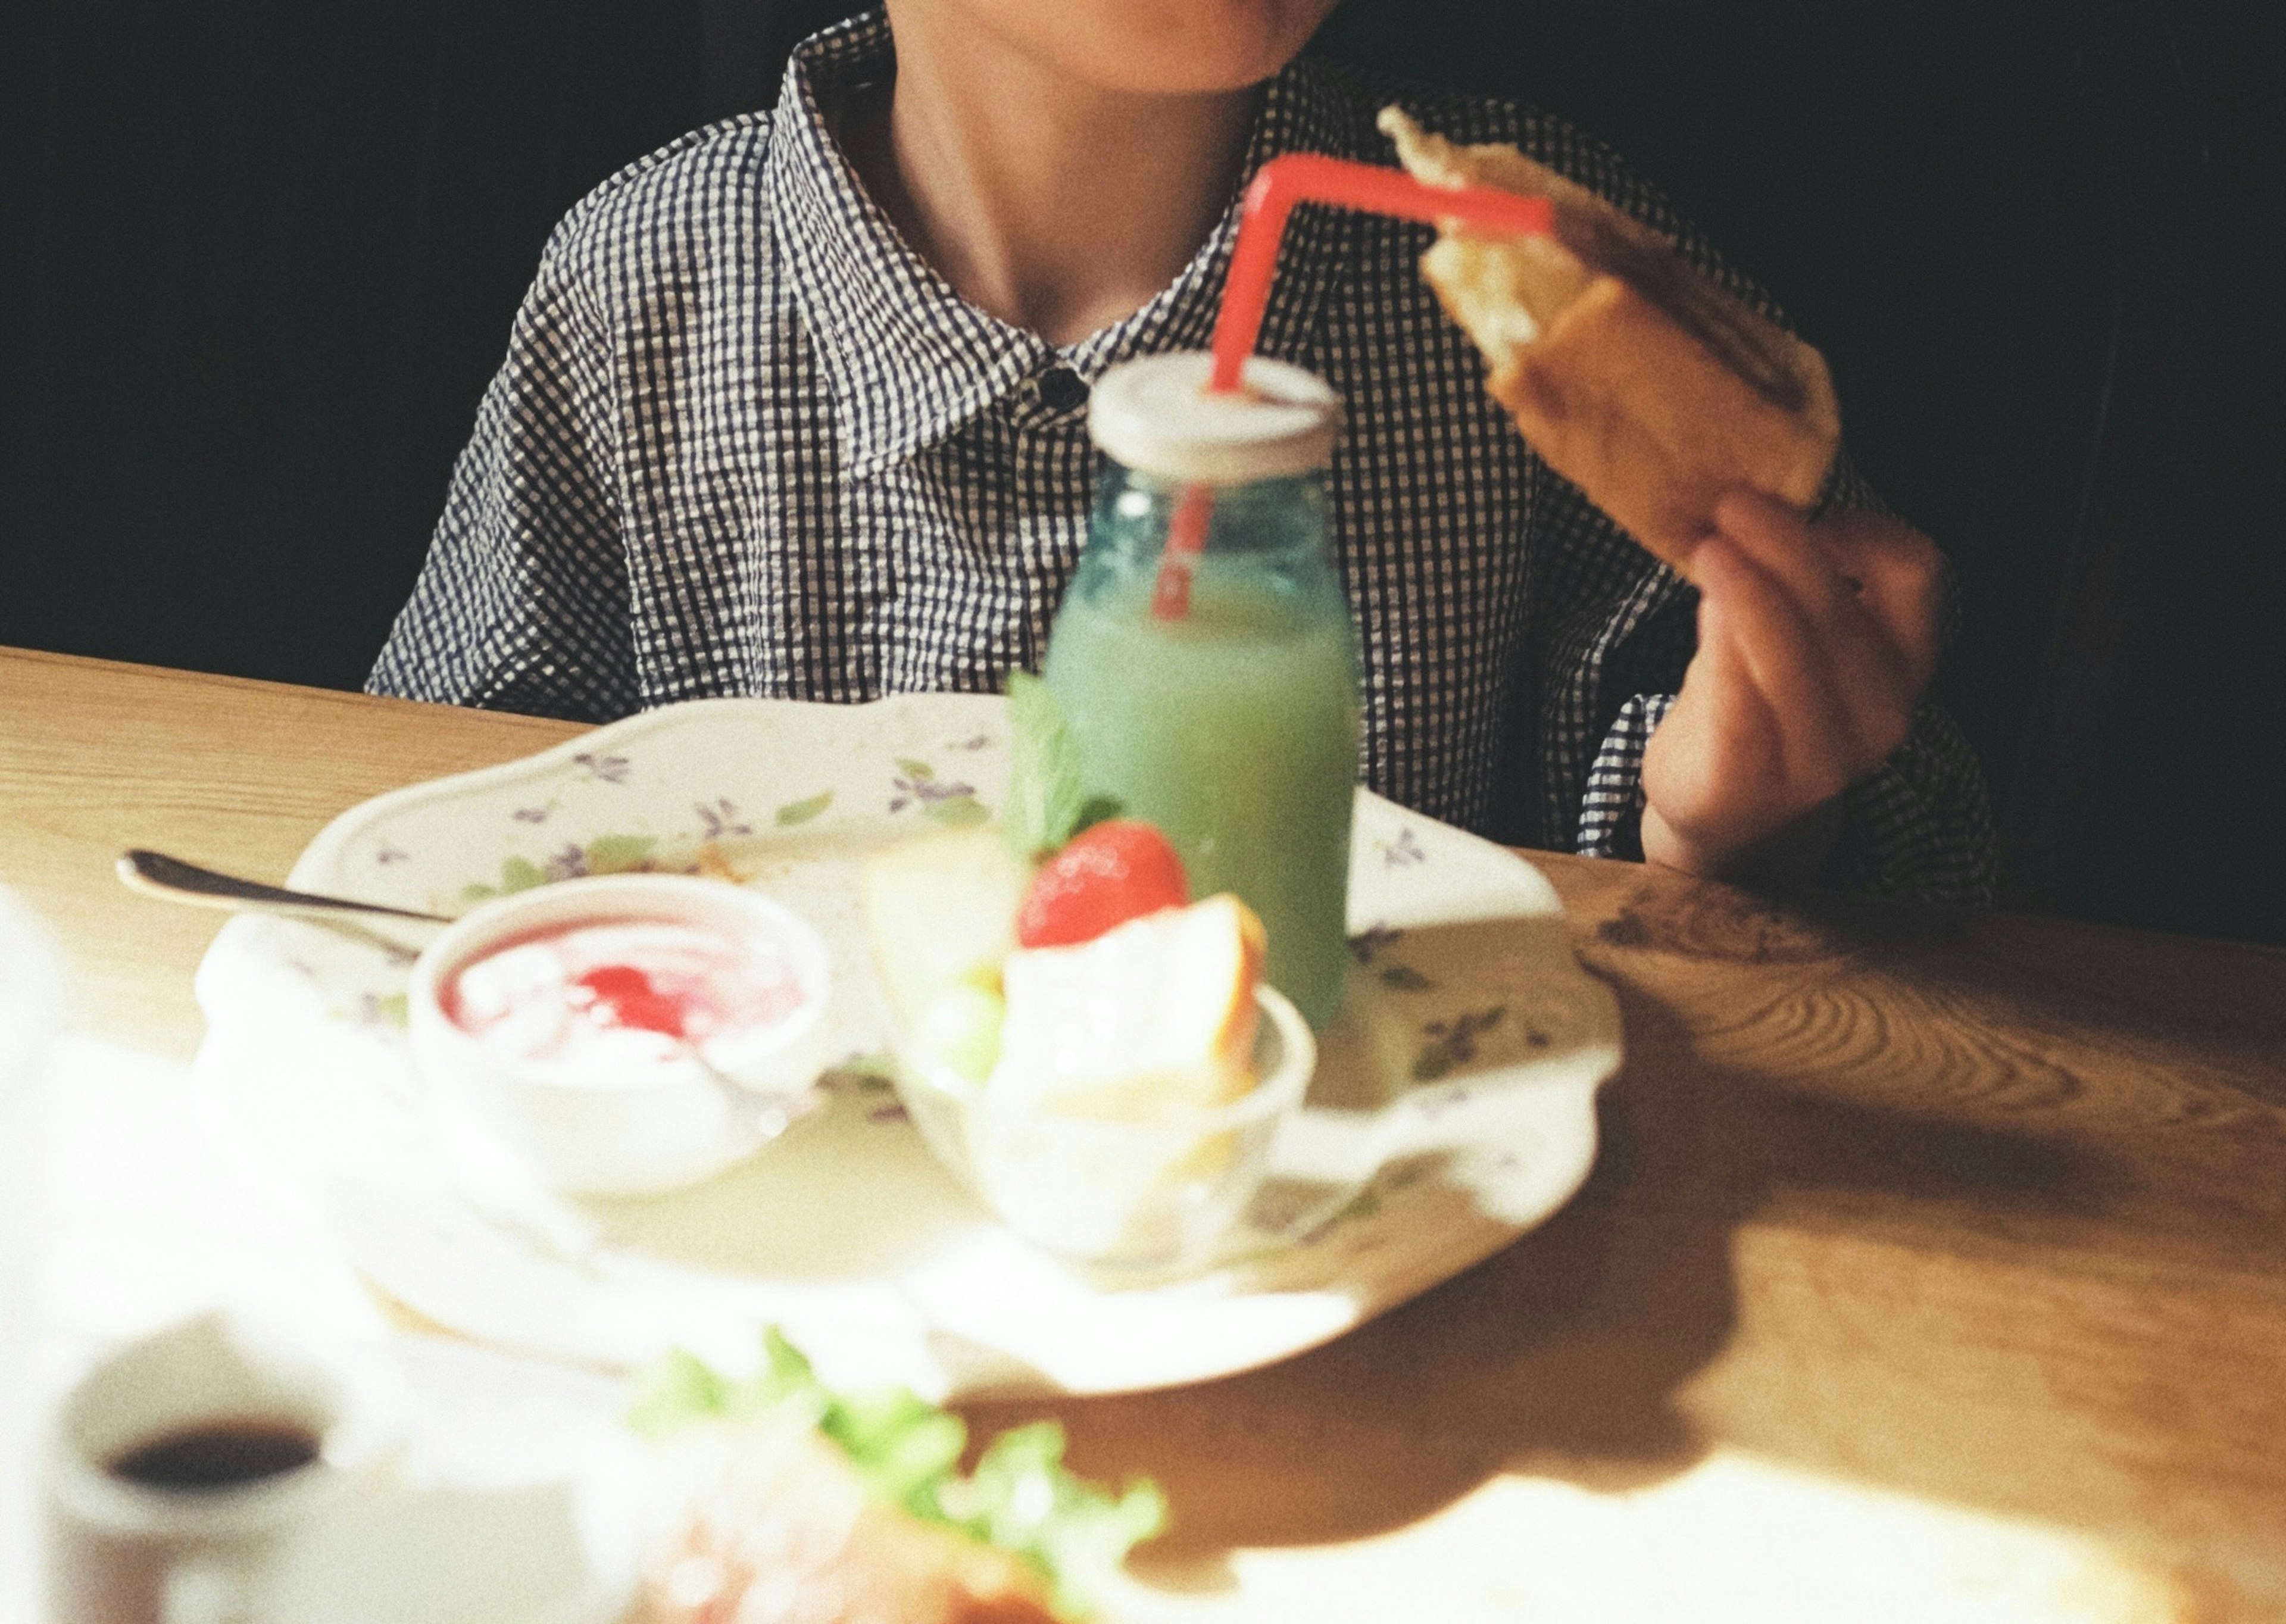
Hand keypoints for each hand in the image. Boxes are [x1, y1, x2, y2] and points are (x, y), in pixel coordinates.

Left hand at [1640, 491, 1944, 879]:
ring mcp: (1823, 758)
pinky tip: (1699, 606)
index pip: (1915, 573)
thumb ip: (1791, 579)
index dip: (1860, 527)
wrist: (1723, 812)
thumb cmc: (1757, 703)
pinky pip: (1737, 701)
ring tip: (1707, 546)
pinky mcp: (1754, 783)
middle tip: (1731, 502)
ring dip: (1747, 591)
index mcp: (1904, 661)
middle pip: (1842, 608)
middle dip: (1784, 547)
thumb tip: (1752, 491)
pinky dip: (1718, 645)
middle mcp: (1881, 711)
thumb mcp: (1793, 635)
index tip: (1800, 502)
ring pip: (1792, 654)